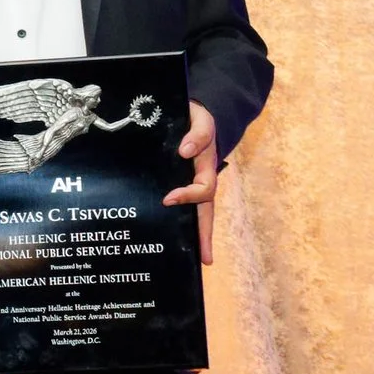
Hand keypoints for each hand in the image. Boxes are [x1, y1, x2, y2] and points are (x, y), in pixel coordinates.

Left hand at [161, 101, 219, 265]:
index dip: (189, 196)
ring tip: (193, 259)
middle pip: (205, 212)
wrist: (193, 113)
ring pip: (195, 213)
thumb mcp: (201, 120)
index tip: (169, 199)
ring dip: (196, 235)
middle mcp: (200, 180)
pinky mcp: (177, 184)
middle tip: (205, 259)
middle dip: (205, 235)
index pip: (203, 189)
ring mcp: (190, 184)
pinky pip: (180, 207)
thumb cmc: (197, 119)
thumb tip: (186, 151)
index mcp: (206, 168)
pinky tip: (168, 238)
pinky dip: (179, 223)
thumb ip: (198, 134)